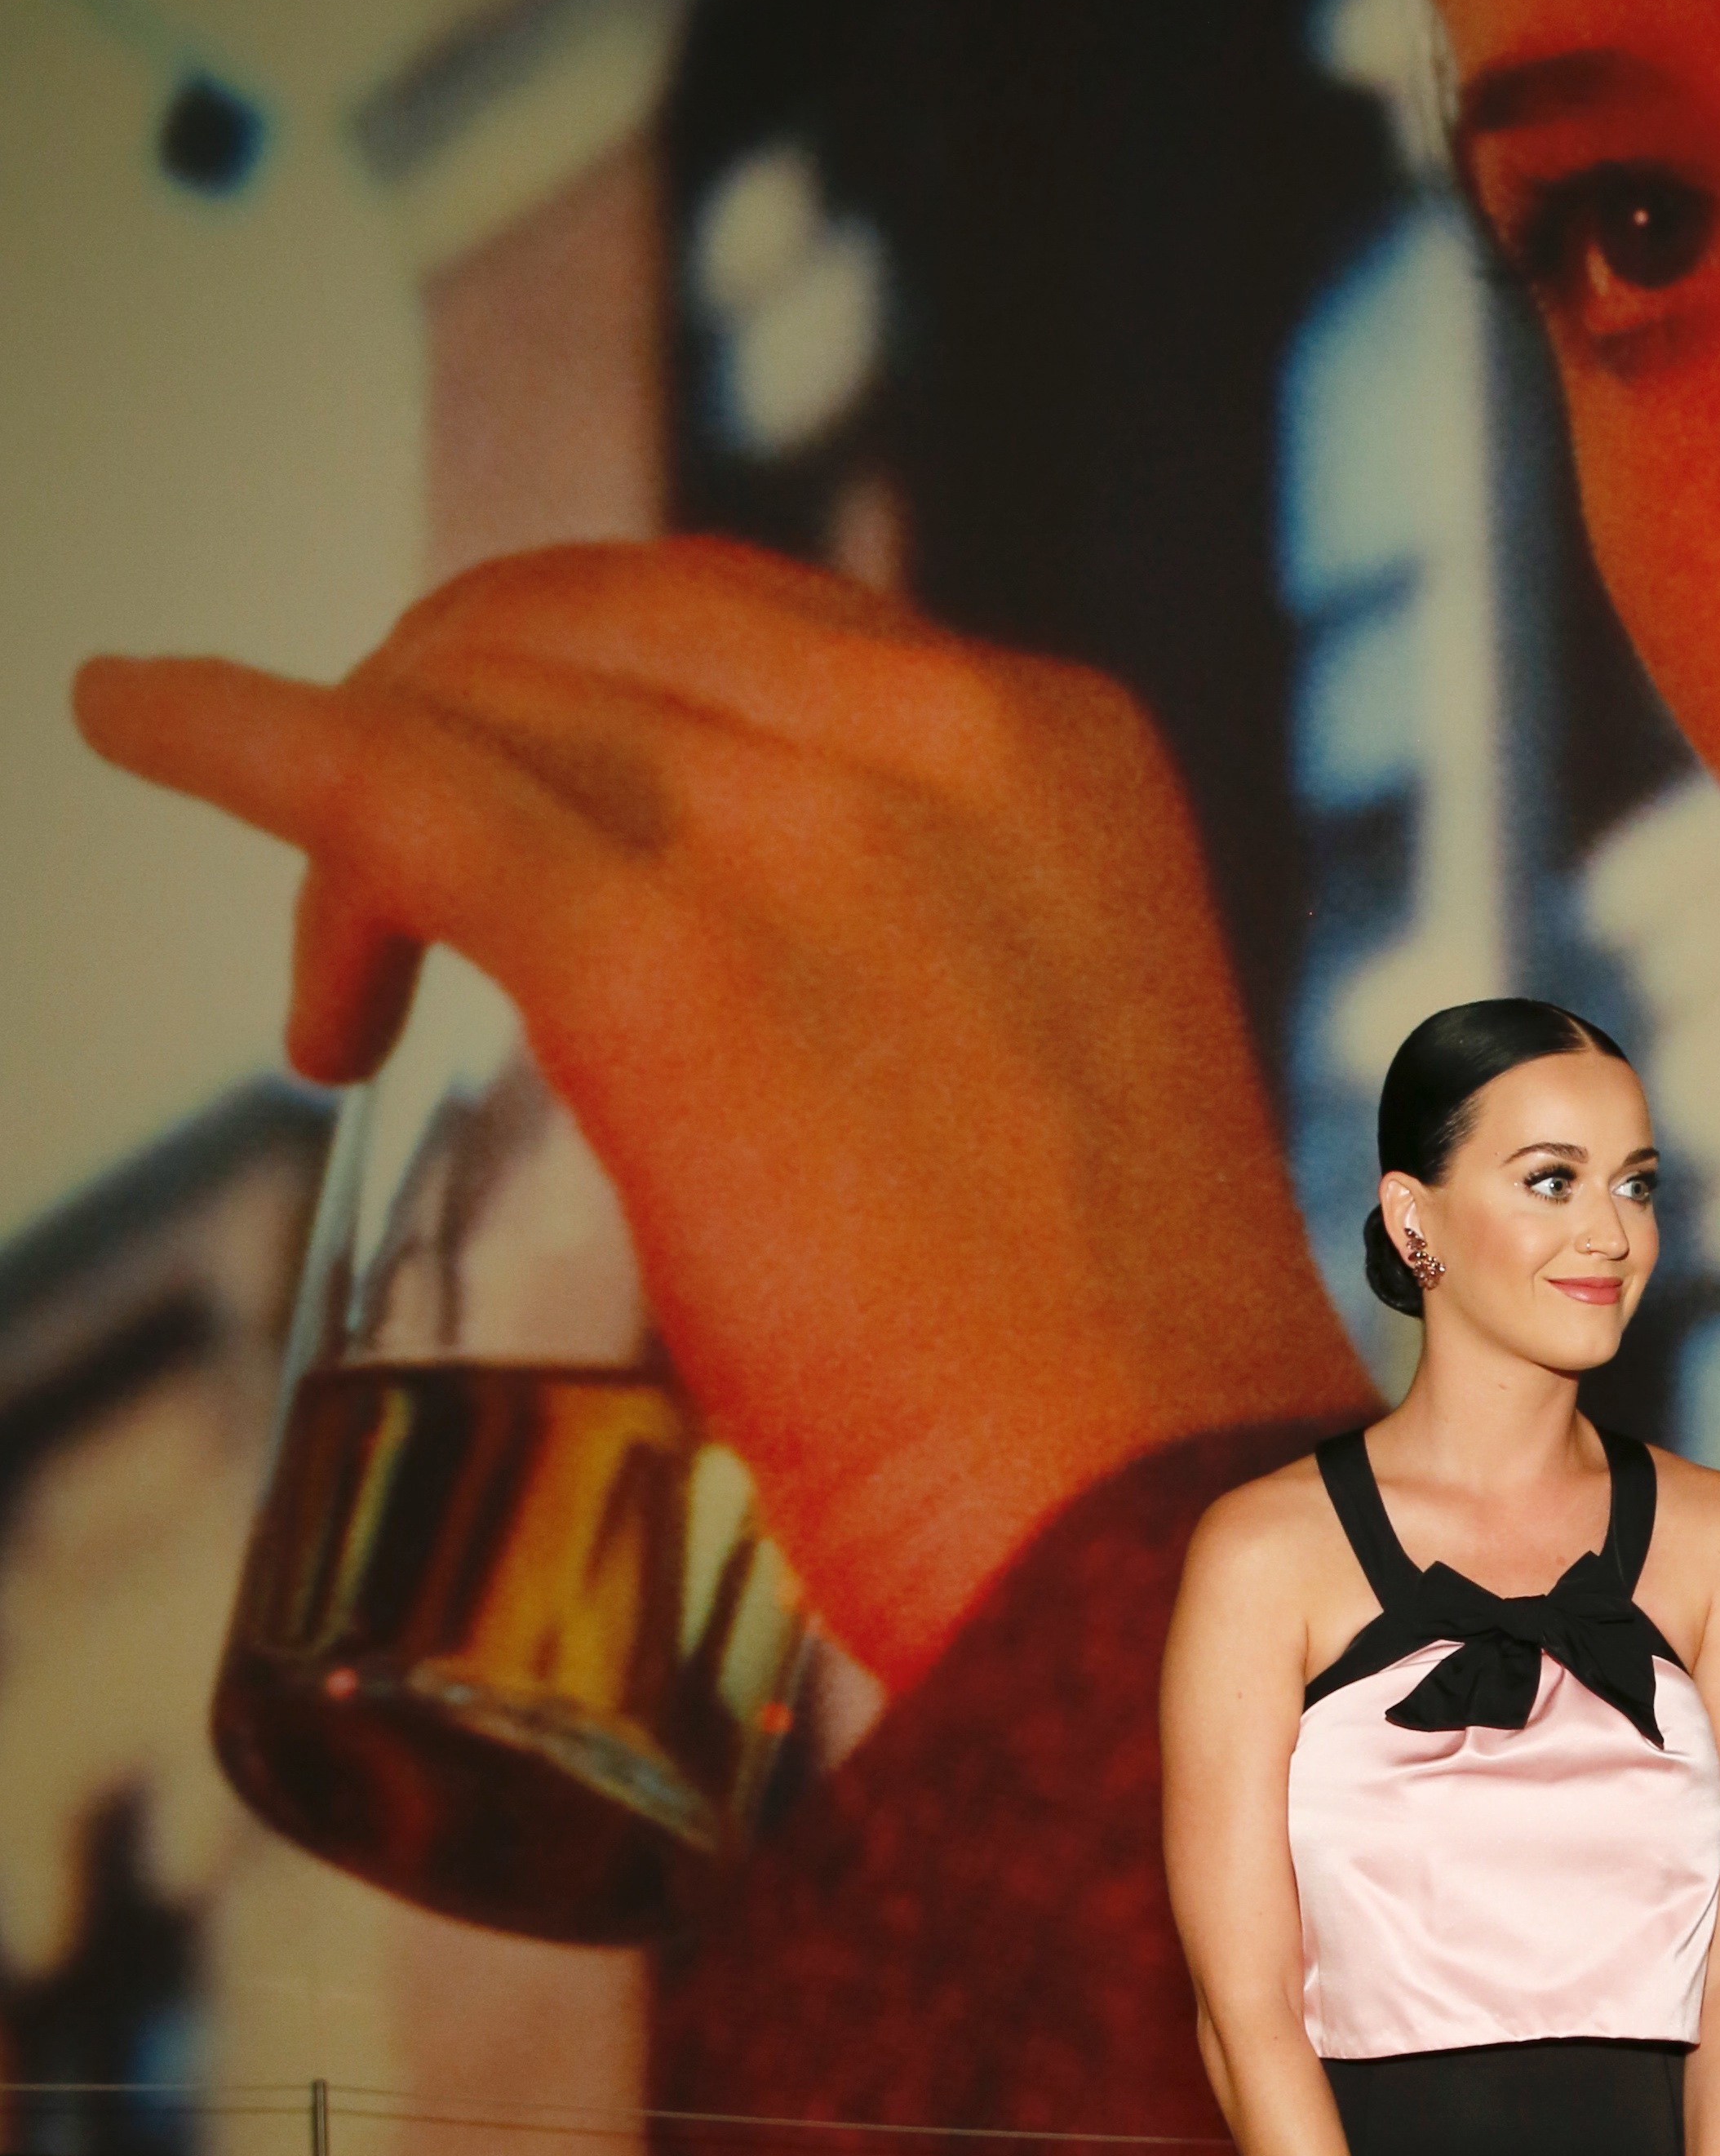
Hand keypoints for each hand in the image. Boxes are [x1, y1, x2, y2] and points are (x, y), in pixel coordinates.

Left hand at [70, 540, 1368, 1687]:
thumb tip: (766, 990)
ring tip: (332, 992)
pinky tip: (135, 715)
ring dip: (346, 806)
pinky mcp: (661, 959)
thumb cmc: (1107, 1385)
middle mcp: (935, 730)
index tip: (523, 820)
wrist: (1148, 1532)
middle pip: (585, 623)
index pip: (739, 625)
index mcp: (1055, 741)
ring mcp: (795, 830)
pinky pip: (382, 783)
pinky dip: (227, 733)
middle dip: (448, 721)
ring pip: (471, 702)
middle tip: (392, 918)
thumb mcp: (1058, 1063)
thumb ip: (933, 957)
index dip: (581, 694)